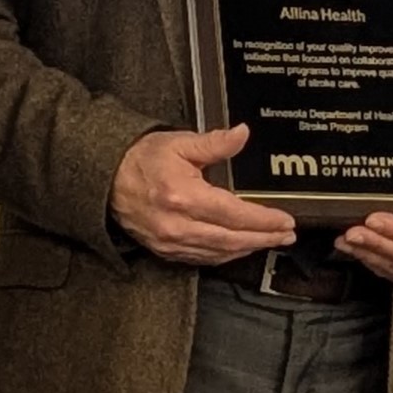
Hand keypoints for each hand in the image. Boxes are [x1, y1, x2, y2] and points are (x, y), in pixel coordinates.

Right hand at [111, 124, 296, 266]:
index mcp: (184, 197)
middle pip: (233, 239)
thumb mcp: (179, 143)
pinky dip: (226, 254)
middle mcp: (179, 225)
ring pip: (220, 253)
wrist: (104, 180)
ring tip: (270, 240)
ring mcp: (171, 242)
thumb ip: (214, 143)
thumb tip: (243, 134)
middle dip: (264, 238)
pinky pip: (203, 258)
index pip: (235, 214)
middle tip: (288, 235)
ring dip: (248, 248)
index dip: (265, 220)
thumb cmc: (141, 158)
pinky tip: (240, 247)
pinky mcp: (165, 251)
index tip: (287, 220)